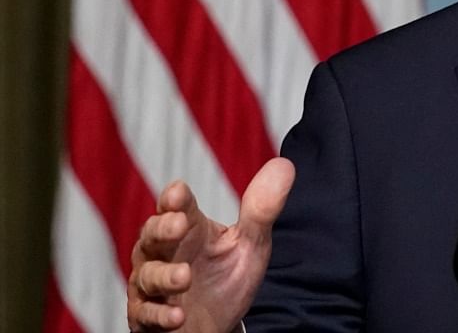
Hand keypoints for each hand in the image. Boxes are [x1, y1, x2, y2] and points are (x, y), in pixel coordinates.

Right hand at [127, 158, 294, 331]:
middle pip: (153, 235)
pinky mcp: (147, 316)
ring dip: (164, 276)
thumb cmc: (226, 278)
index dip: (175, 198)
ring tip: (185, 278)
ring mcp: (152, 285)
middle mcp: (164, 253)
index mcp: (188, 228)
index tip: (179, 192)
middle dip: (162, 229)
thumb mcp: (250, 244)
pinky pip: (146, 314)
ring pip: (148, 275)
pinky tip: (177, 316)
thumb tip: (285, 165)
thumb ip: (261, 209)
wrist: (217, 324)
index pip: (177, 206)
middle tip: (179, 225)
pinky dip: (160, 314)